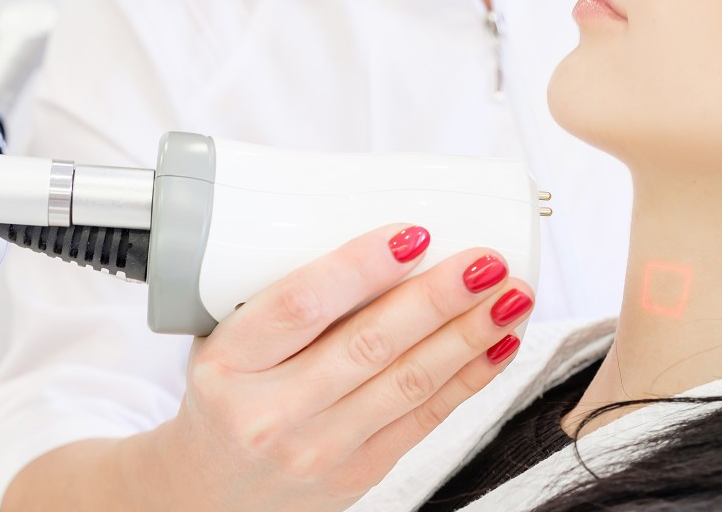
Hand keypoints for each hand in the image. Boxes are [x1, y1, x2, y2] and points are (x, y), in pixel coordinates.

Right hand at [145, 224, 534, 511]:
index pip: (299, 304)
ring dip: (468, 334)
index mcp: (230, 363)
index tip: (409, 235)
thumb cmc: (226, 398)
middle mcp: (272, 411)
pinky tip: (497, 344)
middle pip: (368, 344)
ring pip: (408, 382)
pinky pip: (426, 419)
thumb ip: (287, 297)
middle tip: (483, 260)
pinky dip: (469, 378)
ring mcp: (319, 449)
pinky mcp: (360, 473)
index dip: (361, 267)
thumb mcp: (226, 341)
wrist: (211, 489)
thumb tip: (384, 237)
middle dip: (436, 297)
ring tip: (509, 295)